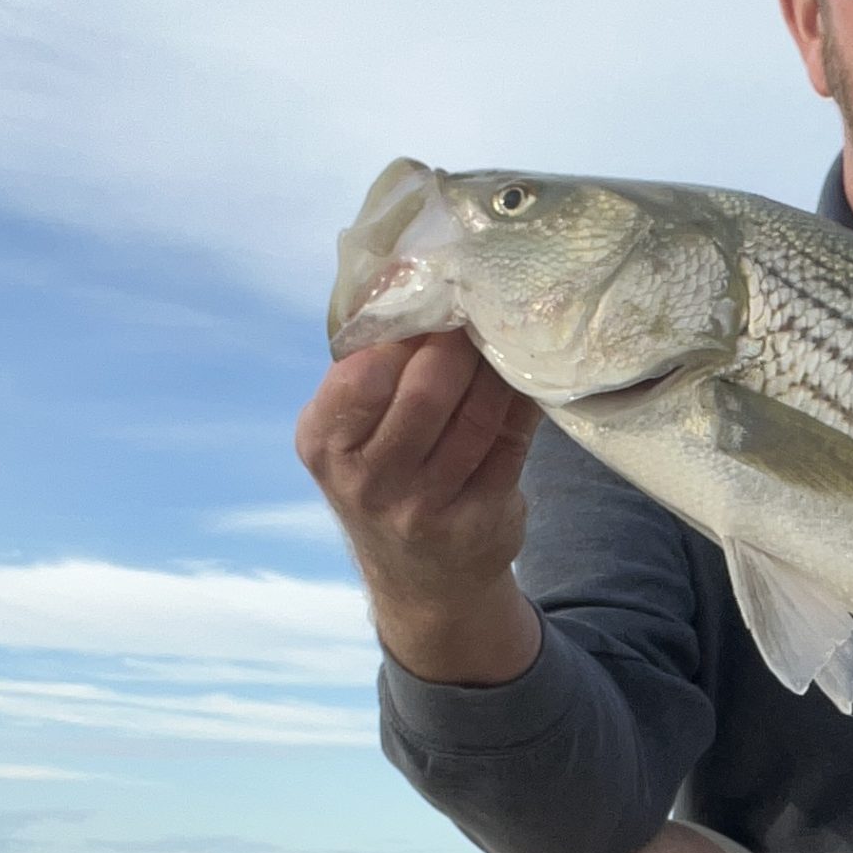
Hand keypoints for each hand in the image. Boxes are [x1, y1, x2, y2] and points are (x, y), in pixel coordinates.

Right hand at [295, 331, 542, 683]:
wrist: (422, 578)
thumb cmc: (384, 477)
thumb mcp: (348, 431)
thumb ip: (369, 367)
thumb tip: (409, 273)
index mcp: (324, 443)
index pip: (363, 376)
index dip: (404, 331)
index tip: (432, 296)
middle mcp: (368, 481)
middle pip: (427, 393)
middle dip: (459, 343)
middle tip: (481, 307)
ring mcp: (426, 507)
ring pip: (477, 416)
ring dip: (499, 367)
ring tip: (508, 332)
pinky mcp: (480, 518)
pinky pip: (511, 443)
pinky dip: (523, 401)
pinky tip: (528, 374)